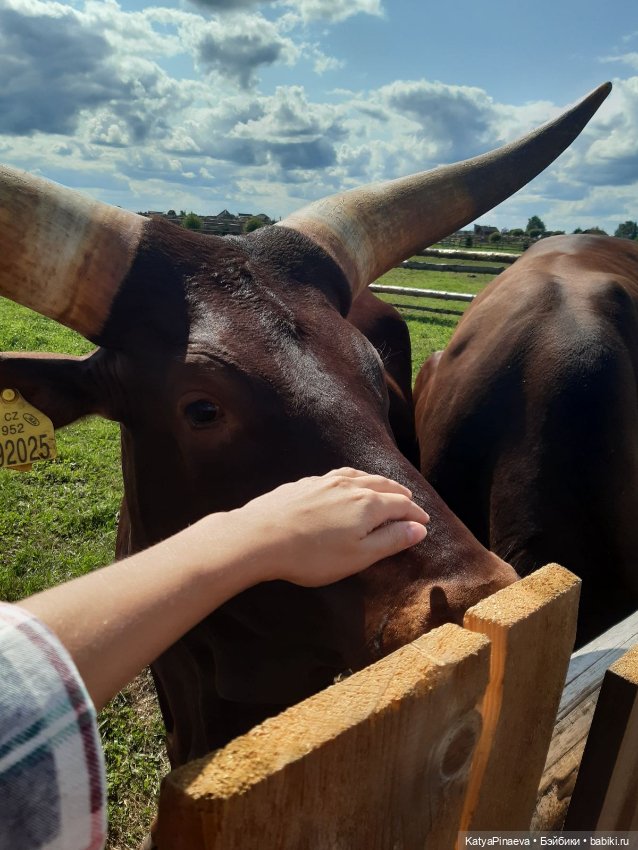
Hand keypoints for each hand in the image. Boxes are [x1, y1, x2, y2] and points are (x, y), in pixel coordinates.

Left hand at [230, 467, 428, 585]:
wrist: (259, 536)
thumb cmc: (311, 555)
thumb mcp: (358, 556)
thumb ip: (390, 541)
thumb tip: (419, 529)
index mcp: (368, 504)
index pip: (401, 505)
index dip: (416, 514)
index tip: (425, 522)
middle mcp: (350, 486)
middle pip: (384, 486)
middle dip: (401, 495)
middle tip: (411, 504)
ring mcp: (326, 482)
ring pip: (361, 476)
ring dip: (378, 483)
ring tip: (385, 489)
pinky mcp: (305, 483)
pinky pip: (339, 476)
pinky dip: (355, 480)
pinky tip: (347, 486)